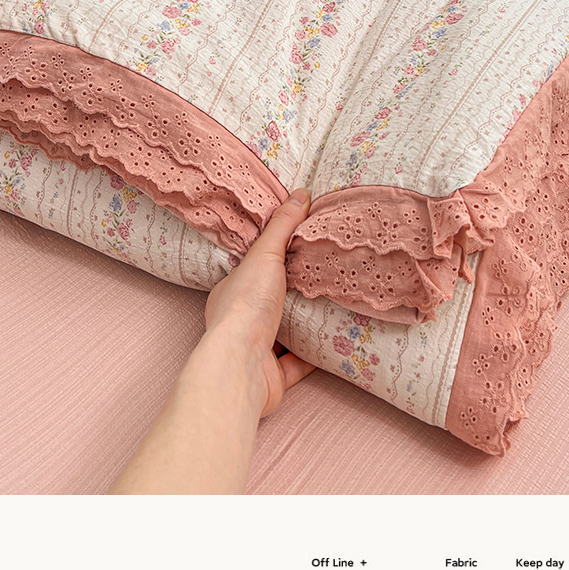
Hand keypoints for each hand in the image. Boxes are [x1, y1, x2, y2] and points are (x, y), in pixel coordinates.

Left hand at [204, 188, 315, 416]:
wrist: (242, 366)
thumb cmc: (246, 307)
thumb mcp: (264, 256)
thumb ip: (282, 227)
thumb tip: (301, 193)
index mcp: (231, 293)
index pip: (253, 271)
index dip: (274, 259)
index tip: (301, 249)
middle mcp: (241, 322)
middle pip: (272, 303)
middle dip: (295, 294)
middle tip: (325, 276)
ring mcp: (257, 350)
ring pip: (286, 334)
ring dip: (307, 324)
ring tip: (336, 304)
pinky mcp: (275, 375)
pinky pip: (301, 362)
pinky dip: (317, 353)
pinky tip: (337, 339)